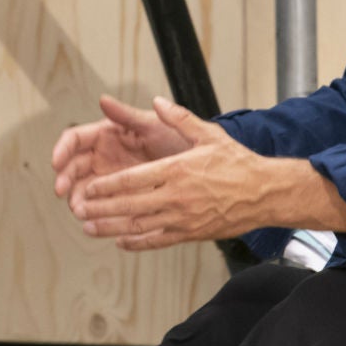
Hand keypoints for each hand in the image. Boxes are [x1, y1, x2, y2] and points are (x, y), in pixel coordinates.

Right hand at [51, 93, 193, 215]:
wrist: (201, 168)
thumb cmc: (177, 140)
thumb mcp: (154, 126)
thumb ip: (127, 115)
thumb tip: (103, 99)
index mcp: (107, 134)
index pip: (75, 139)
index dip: (62, 150)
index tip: (56, 163)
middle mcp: (104, 155)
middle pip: (73, 166)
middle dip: (65, 179)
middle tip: (63, 192)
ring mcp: (110, 177)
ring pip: (83, 188)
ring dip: (77, 199)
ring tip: (79, 210)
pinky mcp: (120, 197)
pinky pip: (101, 205)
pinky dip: (94, 213)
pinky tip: (93, 221)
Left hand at [72, 98, 265, 249]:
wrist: (265, 193)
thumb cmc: (238, 163)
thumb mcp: (209, 134)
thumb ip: (180, 118)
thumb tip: (157, 101)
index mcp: (176, 170)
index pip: (132, 179)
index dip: (106, 185)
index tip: (88, 187)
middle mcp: (176, 196)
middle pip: (129, 205)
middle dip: (100, 208)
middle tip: (79, 208)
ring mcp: (182, 218)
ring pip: (139, 226)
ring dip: (111, 228)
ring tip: (89, 228)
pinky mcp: (191, 233)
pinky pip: (158, 241)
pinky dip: (137, 243)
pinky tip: (121, 242)